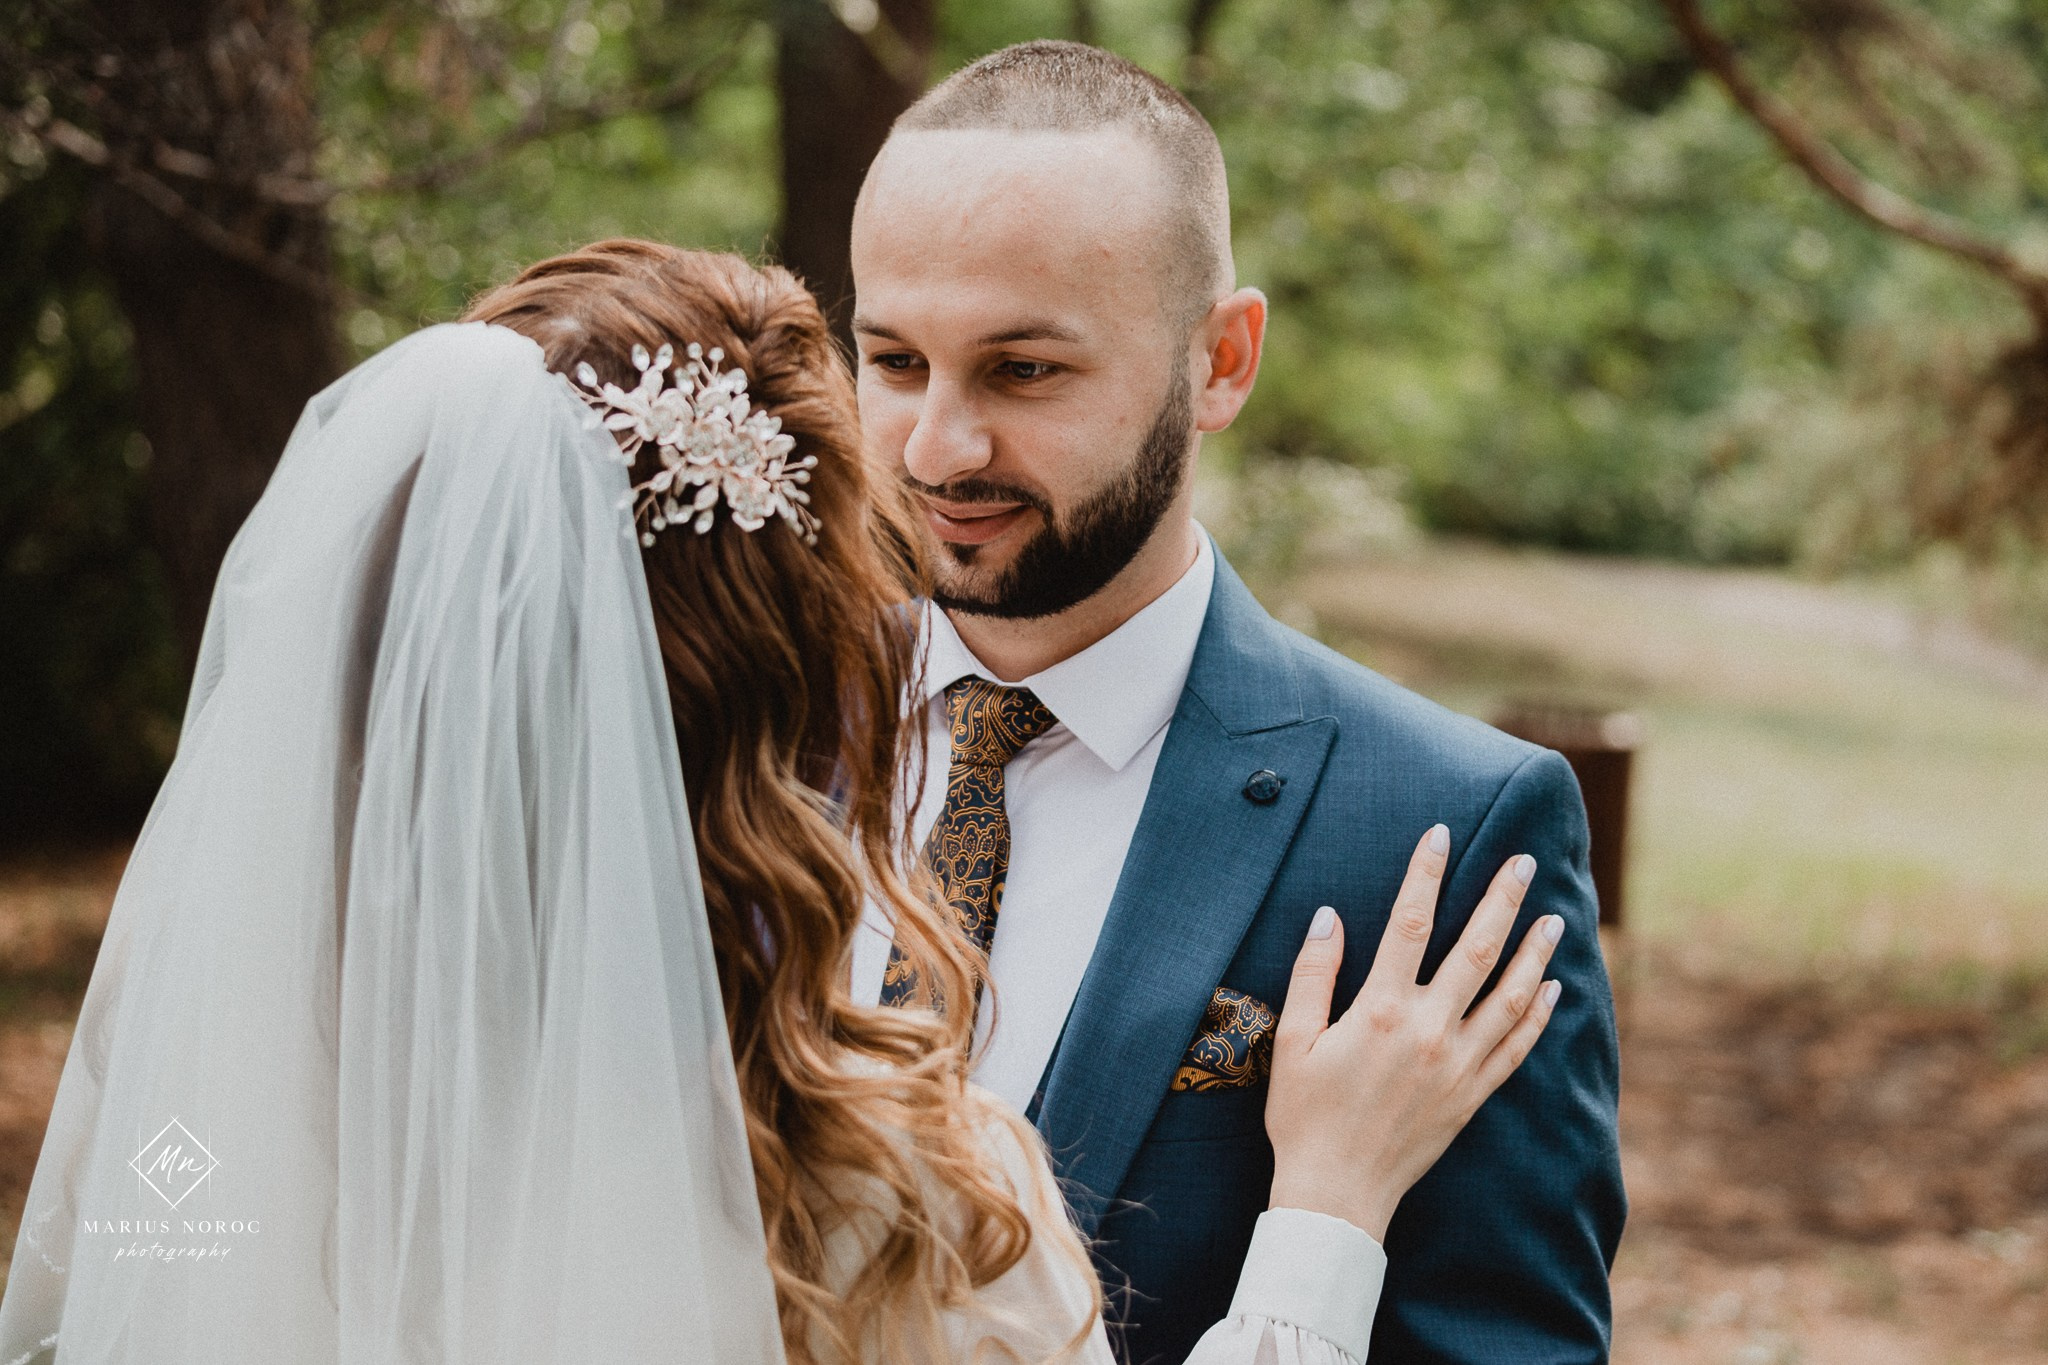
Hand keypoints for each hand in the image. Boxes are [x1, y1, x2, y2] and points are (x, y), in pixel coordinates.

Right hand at [1263, 823, 1564, 1241]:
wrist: (1337, 1193)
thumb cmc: (1304, 1116)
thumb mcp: (1294, 1040)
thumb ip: (1313, 973)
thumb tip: (1331, 916)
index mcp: (1380, 1010)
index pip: (1409, 924)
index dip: (1426, 874)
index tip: (1441, 834)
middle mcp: (1429, 1031)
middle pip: (1476, 950)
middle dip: (1502, 900)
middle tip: (1524, 861)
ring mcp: (1457, 1064)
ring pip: (1510, 996)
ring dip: (1534, 953)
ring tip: (1554, 917)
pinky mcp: (1472, 1095)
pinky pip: (1516, 1047)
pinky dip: (1539, 1016)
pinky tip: (1553, 989)